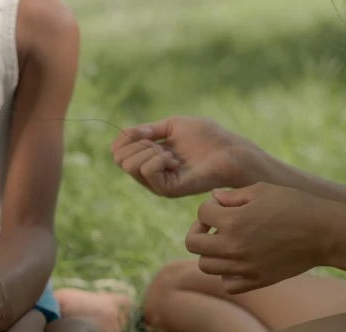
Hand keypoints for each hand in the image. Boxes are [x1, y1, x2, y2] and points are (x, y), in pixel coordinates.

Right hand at [110, 116, 262, 197]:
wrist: (229, 151)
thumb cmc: (206, 137)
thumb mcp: (171, 126)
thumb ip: (146, 130)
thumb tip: (123, 133)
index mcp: (147, 159)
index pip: (117, 151)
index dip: (128, 137)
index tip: (150, 133)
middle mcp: (148, 175)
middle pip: (119, 159)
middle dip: (139, 144)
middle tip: (163, 146)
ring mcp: (156, 184)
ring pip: (130, 165)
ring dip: (151, 152)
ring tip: (173, 155)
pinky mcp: (166, 190)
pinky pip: (147, 170)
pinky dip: (159, 160)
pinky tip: (176, 162)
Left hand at [185, 183, 335, 293]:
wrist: (326, 232)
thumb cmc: (295, 205)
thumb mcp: (262, 190)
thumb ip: (232, 195)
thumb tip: (212, 198)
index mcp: (233, 221)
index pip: (201, 213)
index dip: (209, 207)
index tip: (223, 207)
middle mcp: (233, 247)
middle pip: (192, 244)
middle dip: (199, 231)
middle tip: (213, 226)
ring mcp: (243, 267)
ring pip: (205, 266)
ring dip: (211, 253)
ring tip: (226, 243)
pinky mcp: (256, 281)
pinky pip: (227, 284)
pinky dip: (227, 275)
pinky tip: (238, 262)